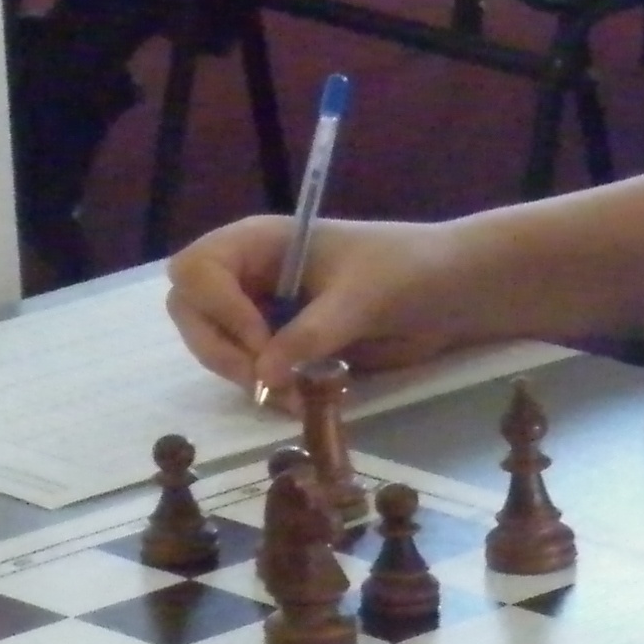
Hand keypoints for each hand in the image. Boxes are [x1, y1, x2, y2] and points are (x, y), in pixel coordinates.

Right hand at [167, 214, 477, 403]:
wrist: (453, 293)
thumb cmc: (409, 271)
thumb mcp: (362, 297)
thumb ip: (311, 333)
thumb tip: (263, 377)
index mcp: (260, 241)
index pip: (196, 270)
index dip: (217, 309)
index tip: (261, 342)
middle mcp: (250, 274)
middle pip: (190, 311)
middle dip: (220, 350)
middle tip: (264, 384)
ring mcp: (262, 311)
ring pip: (215, 347)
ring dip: (243, 377)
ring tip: (291, 399)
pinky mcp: (282, 346)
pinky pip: (249, 370)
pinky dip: (264, 390)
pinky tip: (298, 402)